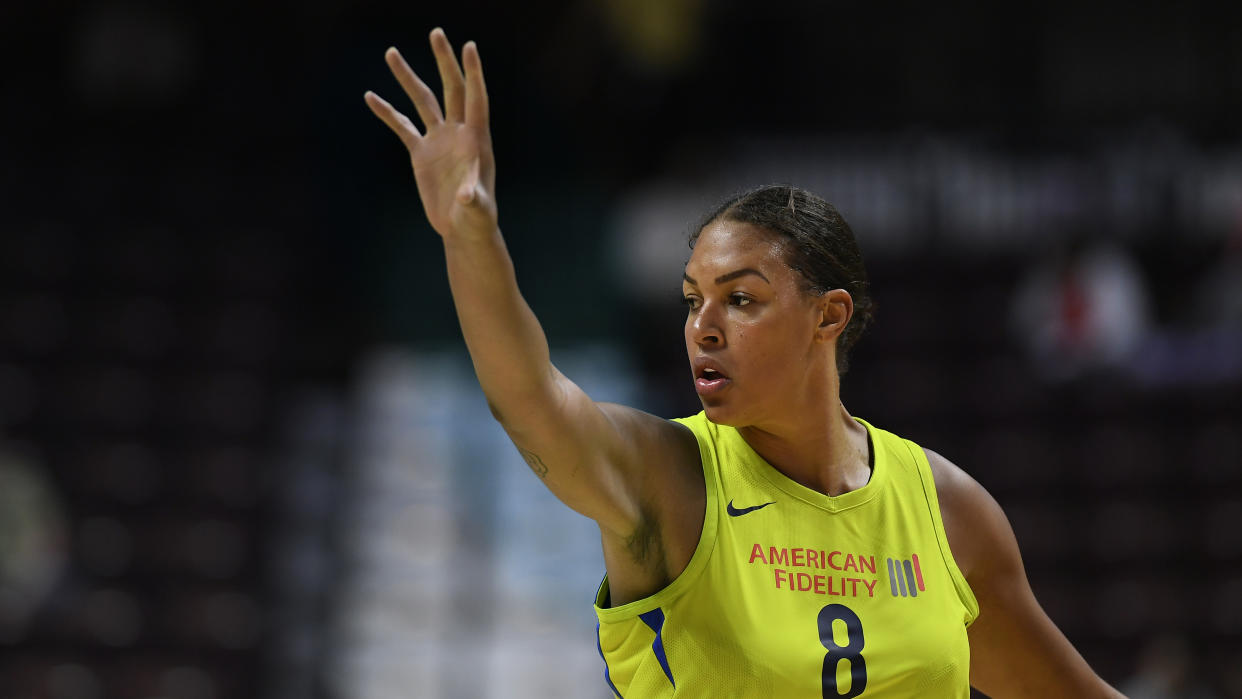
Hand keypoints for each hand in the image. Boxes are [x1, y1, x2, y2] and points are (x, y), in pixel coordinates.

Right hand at [365, 28, 496, 239]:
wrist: (462, 229)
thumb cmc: (476, 219)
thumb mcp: (477, 210)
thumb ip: (474, 199)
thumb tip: (467, 196)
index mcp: (476, 139)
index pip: (475, 98)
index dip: (473, 73)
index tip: (468, 46)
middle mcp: (458, 133)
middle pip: (451, 89)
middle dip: (443, 61)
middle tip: (436, 33)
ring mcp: (439, 140)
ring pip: (423, 101)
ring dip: (407, 78)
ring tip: (391, 52)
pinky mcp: (421, 153)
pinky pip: (402, 126)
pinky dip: (387, 112)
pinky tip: (370, 96)